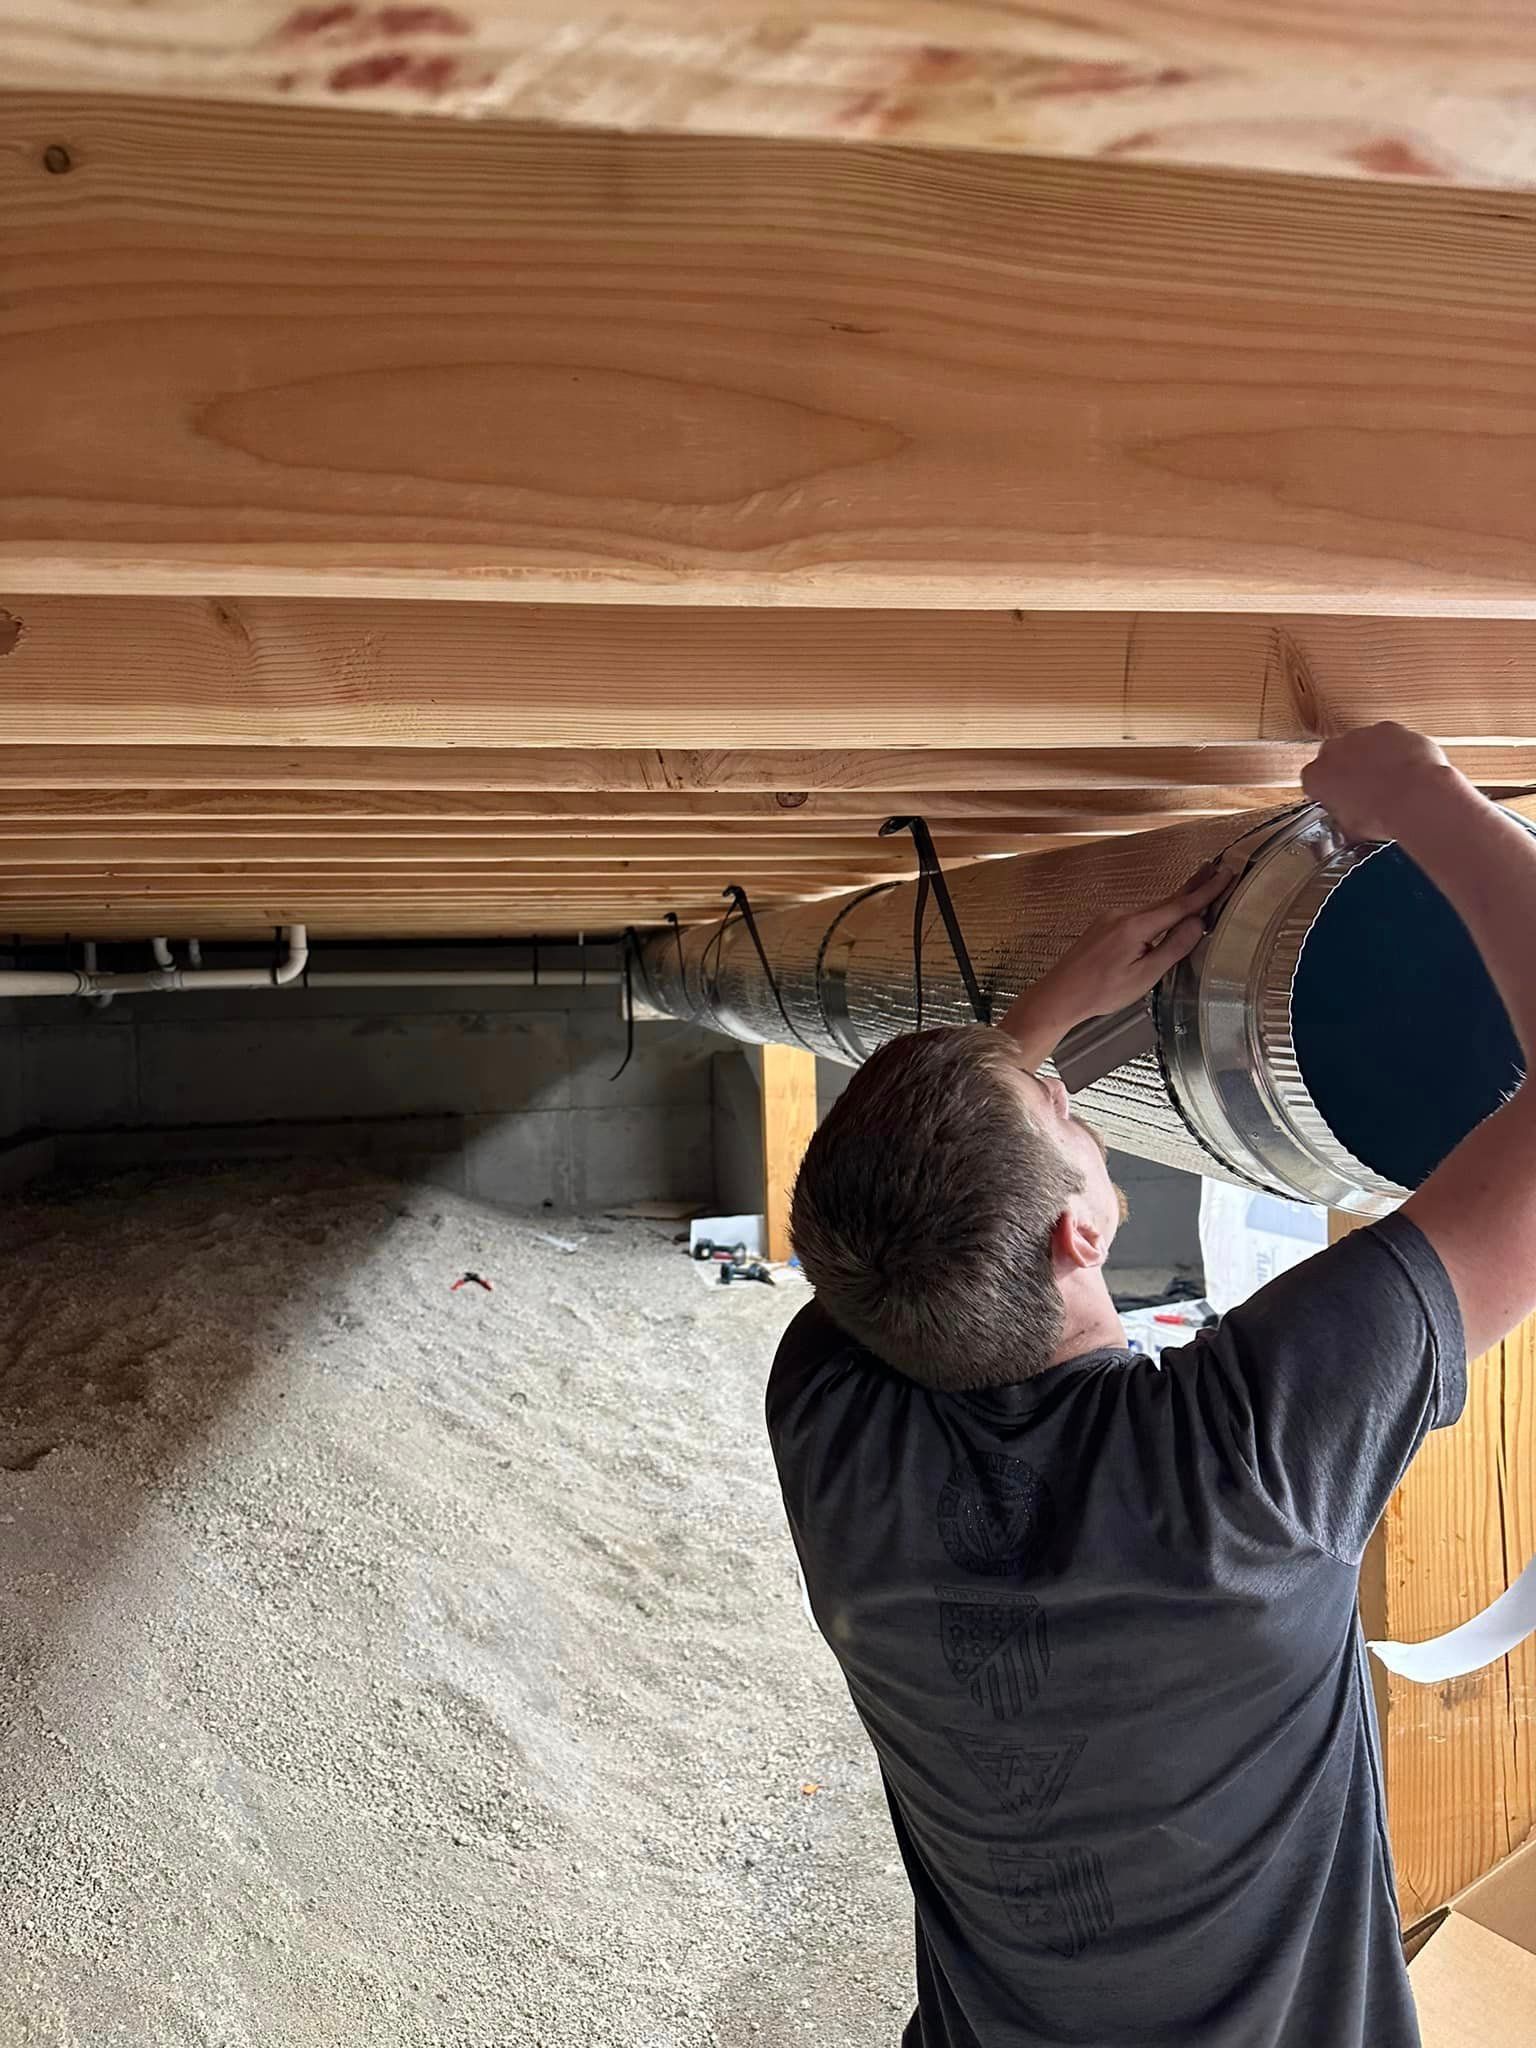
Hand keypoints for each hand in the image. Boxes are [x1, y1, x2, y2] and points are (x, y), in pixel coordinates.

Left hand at [999, 866, 1228, 1068]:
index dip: (1206, 891)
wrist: (1059, 995)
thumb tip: (1197, 923)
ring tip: (1199, 891)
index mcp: (1135, 927)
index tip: (1226, 875)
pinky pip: (1138, 918)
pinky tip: (1165, 920)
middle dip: (1194, 887)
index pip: (1180, 905)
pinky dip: (1156, 916)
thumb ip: (1172, 948)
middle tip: (1218, 869)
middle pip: (1167, 902)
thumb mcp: (1144, 976)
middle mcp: (1122, 915)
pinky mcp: (1103, 926)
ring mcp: (1110, 919)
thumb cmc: (1099, 992)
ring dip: (1175, 904)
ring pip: (1152, 911)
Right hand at [1301, 722, 1454, 844]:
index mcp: (1316, 776)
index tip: (1339, 799)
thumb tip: (1351, 822)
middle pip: (1336, 756)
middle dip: (1348, 769)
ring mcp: (1361, 735)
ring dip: (1373, 758)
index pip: (1313, 780)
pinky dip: (1397, 750)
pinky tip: (1408, 770)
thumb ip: (1343, 816)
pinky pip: (1389, 738)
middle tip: (1365, 790)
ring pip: (1363, 744)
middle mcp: (1333, 750)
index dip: (1328, 790)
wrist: (1414, 799)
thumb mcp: (1351, 829)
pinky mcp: (1389, 728)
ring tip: (1392, 782)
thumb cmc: (1382, 815)